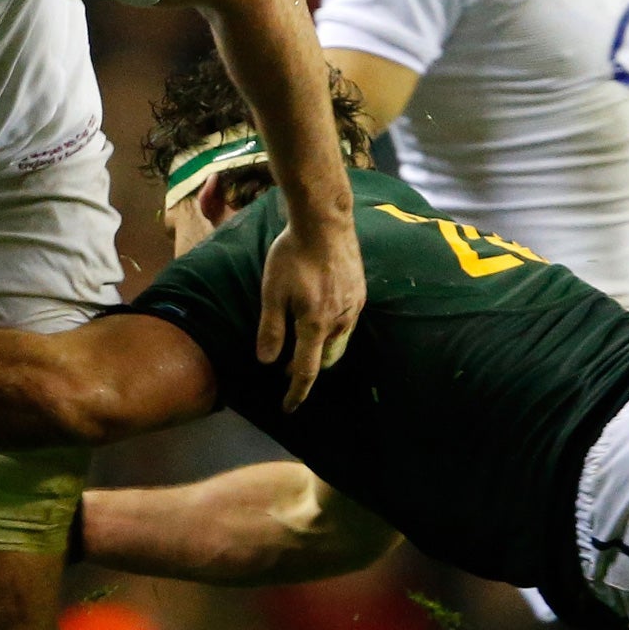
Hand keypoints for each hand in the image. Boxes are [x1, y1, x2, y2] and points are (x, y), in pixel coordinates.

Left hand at [258, 209, 366, 411]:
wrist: (325, 222)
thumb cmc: (293, 255)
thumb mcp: (272, 292)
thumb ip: (271, 329)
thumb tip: (268, 362)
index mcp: (315, 325)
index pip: (306, 371)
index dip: (296, 393)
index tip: (288, 408)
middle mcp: (340, 321)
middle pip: (325, 360)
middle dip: (308, 368)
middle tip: (286, 364)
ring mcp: (354, 307)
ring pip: (338, 342)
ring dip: (320, 348)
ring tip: (302, 338)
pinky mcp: (360, 293)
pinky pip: (346, 323)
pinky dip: (331, 330)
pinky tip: (320, 314)